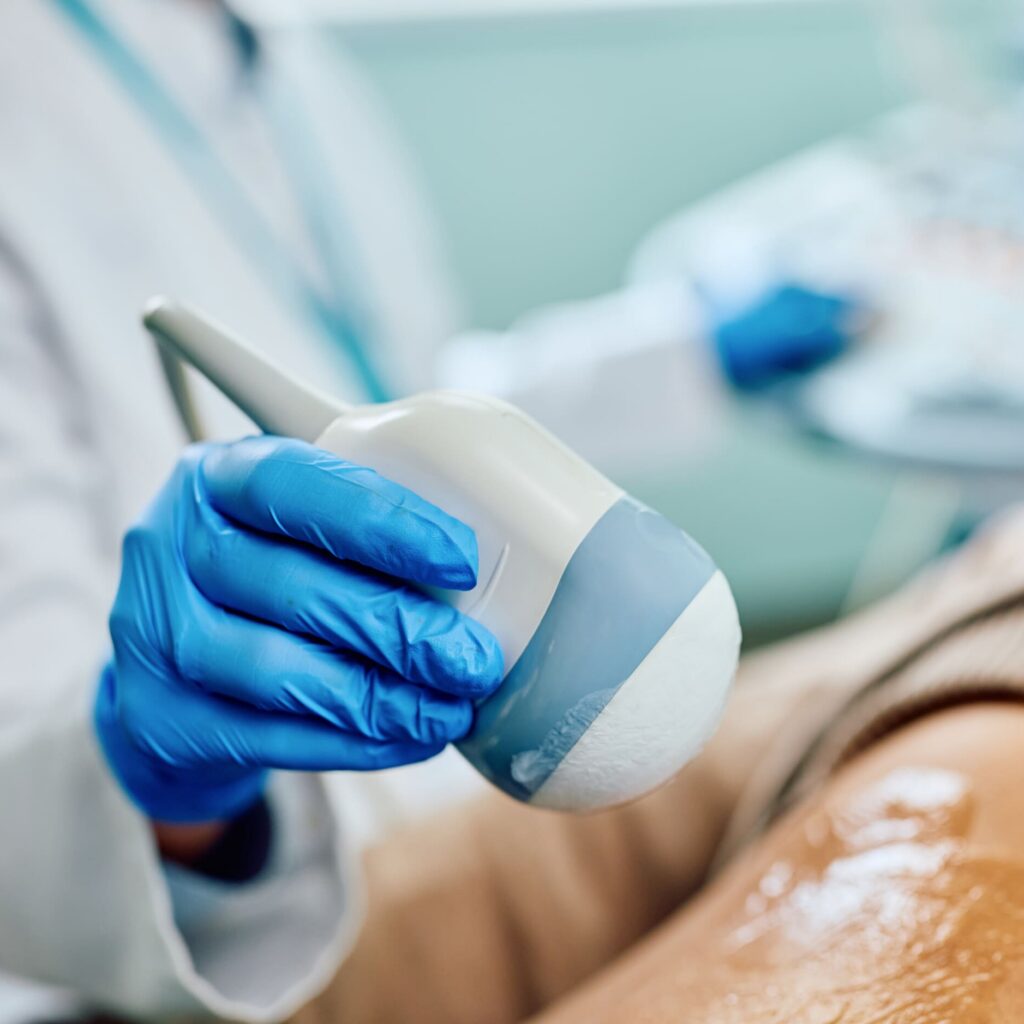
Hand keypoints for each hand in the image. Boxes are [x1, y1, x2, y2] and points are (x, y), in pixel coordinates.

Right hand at [96, 436, 503, 823]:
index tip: (460, 559)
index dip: (380, 521)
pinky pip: (272, 739)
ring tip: (451, 708)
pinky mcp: (164, 719)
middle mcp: (170, 549)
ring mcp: (157, 639)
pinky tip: (413, 738)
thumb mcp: (292, 524)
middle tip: (474, 658)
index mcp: (212, 478)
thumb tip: (481, 554)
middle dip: (400, 628)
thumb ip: (361, 523)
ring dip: (382, 698)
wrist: (169, 667)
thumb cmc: (260, 575)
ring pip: (280, 673)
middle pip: (294, 589)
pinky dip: (354, 743)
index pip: (291, 484)